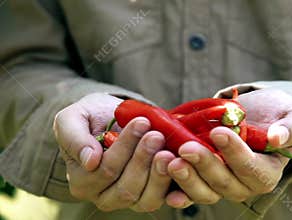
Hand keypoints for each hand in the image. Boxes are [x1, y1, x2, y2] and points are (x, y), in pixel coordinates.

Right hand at [53, 93, 174, 211]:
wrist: (112, 118)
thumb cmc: (91, 118)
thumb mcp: (73, 119)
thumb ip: (74, 138)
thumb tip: (89, 160)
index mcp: (83, 181)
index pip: (105, 170)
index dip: (124, 148)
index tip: (141, 122)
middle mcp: (105, 196)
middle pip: (126, 187)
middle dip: (143, 159)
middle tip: (156, 135)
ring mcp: (130, 199)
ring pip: (146, 199)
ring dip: (159, 174)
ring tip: (168, 150)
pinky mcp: (151, 195)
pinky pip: (164, 199)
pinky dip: (174, 186)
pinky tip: (180, 167)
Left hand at [164, 89, 291, 206]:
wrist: (257, 114)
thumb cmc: (279, 115)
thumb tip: (278, 138)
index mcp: (267, 172)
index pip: (251, 168)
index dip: (235, 154)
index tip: (219, 133)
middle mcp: (243, 184)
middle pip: (223, 182)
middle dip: (205, 165)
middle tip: (187, 148)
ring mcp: (220, 184)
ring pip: (204, 190)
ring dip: (186, 179)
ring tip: (170, 160)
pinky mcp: (202, 178)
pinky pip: (189, 191)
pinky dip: (177, 191)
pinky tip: (165, 187)